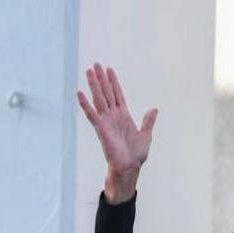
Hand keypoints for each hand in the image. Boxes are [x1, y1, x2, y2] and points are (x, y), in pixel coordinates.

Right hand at [76, 63, 157, 203]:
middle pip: (106, 93)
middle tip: (95, 64)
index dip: (113, 82)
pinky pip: (91, 114)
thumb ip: (148, 121)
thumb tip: (154, 109)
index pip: (117, 95)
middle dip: (101, 79)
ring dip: (93, 85)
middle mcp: (113, 116)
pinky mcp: (100, 128)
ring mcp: (106, 121)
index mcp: (124, 116)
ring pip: (99, 99)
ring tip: (89, 71)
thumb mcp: (145, 135)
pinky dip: (85, 104)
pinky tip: (79, 93)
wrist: (129, 167)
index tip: (109, 70)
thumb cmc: (136, 155)